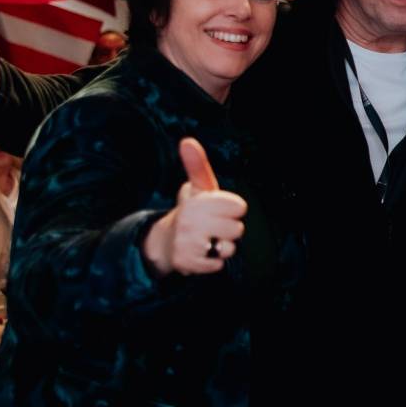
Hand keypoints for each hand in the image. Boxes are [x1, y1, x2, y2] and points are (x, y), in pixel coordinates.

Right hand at [142, 139, 247, 275]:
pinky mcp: (188, 263)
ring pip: (229, 248)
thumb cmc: (192, 211)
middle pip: (237, 229)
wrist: (165, 242)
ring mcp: (188, 243)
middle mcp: (190, 221)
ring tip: (208, 240)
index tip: (219, 209)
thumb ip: (197, 165)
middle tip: (212, 226)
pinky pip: (218, 265)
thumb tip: (187, 141)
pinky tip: (202, 253)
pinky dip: (214, 261)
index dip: (233, 209)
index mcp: (197, 201)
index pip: (240, 207)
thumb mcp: (197, 187)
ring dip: (222, 246)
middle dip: (229, 229)